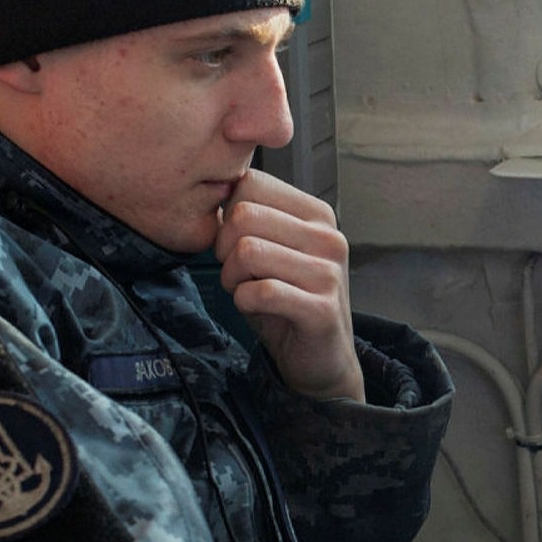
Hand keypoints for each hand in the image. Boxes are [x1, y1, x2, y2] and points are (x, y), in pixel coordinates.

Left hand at [213, 169, 362, 401]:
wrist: (322, 358)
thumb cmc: (289, 300)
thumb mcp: (272, 250)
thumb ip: (251, 219)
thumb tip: (213, 190)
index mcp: (317, 214)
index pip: (252, 183)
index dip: (228, 213)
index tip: (237, 242)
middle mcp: (328, 237)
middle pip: (244, 214)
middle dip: (224, 247)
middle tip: (236, 272)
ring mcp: (328, 273)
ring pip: (247, 251)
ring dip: (232, 277)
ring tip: (244, 290)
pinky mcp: (321, 309)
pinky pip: (259, 291)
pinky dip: (243, 302)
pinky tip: (254, 308)